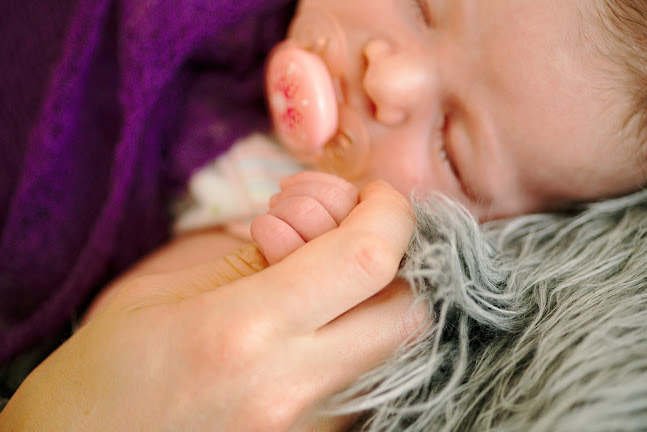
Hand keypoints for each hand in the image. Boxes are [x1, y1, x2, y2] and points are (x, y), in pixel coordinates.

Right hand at [0, 181, 422, 431]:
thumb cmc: (97, 376)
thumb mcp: (162, 293)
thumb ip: (253, 259)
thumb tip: (316, 230)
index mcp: (242, 329)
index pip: (367, 259)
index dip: (389, 212)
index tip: (373, 194)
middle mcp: (288, 383)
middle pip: (406, 312)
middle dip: (394, 256)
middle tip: (344, 228)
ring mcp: (306, 423)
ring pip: (390, 347)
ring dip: (374, 294)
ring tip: (314, 269)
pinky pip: (361, 374)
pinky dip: (354, 330)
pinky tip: (307, 312)